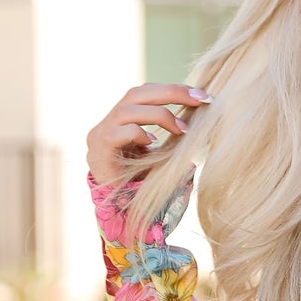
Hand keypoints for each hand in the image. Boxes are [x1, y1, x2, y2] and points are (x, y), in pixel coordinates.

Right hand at [87, 83, 208, 186]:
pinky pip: (118, 133)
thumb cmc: (144, 182)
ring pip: (127, 110)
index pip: (144, 92)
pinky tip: (154, 143)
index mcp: (121, 119)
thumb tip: (201, 118)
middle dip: (171, 92)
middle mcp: (108, 123)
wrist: (121, 211)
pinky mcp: (98, 152)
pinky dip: (138, 134)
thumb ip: (171, 133)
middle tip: (200, 99)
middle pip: (136, 93)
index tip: (202, 95)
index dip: (172, 89)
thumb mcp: (161, 152)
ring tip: (183, 129)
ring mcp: (99, 136)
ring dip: (160, 115)